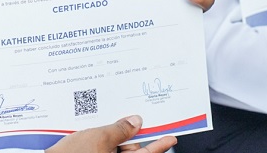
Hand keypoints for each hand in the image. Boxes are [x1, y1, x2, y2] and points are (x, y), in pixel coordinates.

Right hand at [45, 115, 175, 152]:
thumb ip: (120, 130)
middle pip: (130, 149)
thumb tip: (135, 122)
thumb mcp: (99, 138)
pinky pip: (100, 148)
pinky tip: (93, 126)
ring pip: (114, 148)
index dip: (160, 144)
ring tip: (107, 120)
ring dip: (113, 133)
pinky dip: (100, 138)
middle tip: (133, 117)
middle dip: (131, 134)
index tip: (172, 136)